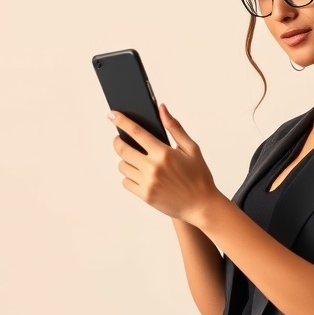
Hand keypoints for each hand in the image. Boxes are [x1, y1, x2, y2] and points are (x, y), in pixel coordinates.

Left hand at [108, 103, 221, 223]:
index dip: (121, 121)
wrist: (201, 205)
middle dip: (118, 141)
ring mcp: (147, 183)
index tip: (112, 114)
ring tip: (135, 159)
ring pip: (122, 166)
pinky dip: (129, 177)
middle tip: (119, 139)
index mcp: (164, 153)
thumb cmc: (199, 176)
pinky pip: (126, 182)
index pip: (136, 132)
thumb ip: (174, 127)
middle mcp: (153, 167)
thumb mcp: (191, 148)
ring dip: (125, 160)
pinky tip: (139, 174)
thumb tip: (161, 109)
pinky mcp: (145, 196)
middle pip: (123, 149)